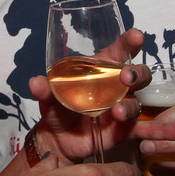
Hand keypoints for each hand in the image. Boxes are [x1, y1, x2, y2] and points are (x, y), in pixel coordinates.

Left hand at [26, 29, 151, 160]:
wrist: (58, 139)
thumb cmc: (58, 108)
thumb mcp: (48, 97)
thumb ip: (45, 89)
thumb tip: (35, 82)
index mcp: (102, 69)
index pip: (121, 51)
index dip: (130, 42)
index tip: (136, 36)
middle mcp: (117, 86)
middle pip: (139, 74)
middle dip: (137, 73)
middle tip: (126, 77)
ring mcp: (122, 106)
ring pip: (138, 101)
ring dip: (129, 104)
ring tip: (116, 111)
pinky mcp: (123, 129)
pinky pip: (137, 127)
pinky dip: (137, 128)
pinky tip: (131, 129)